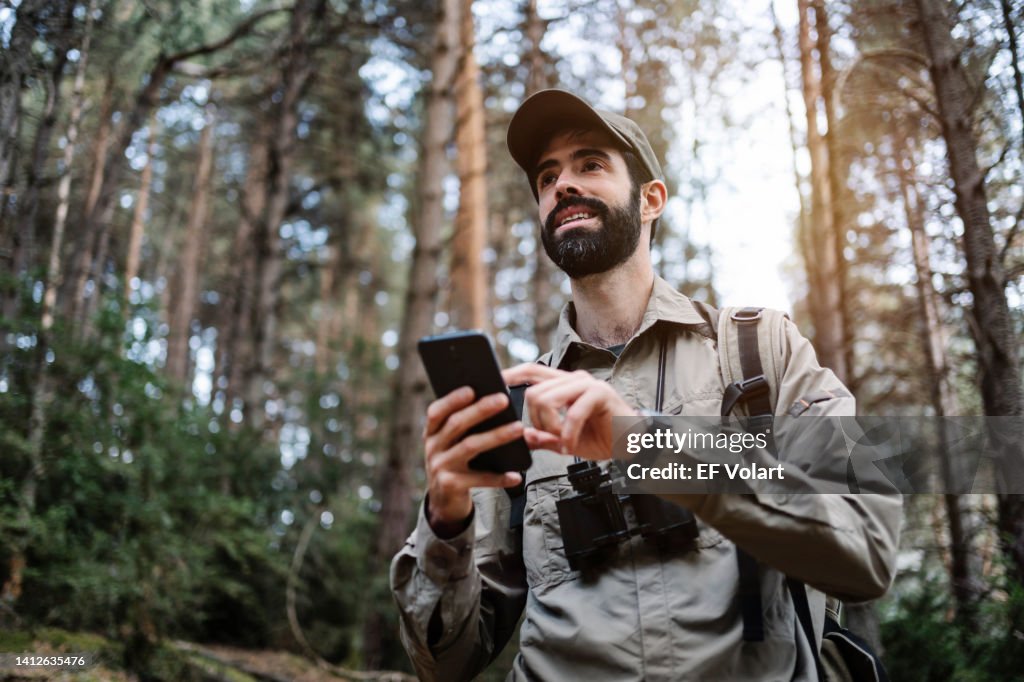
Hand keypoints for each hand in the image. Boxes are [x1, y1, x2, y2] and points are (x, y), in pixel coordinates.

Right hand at [423, 386, 523, 532]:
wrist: (444, 502)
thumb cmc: (457, 463)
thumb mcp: (453, 444)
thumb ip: (466, 427)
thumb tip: (496, 402)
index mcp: (432, 433)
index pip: (437, 411)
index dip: (452, 399)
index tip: (472, 388)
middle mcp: (432, 448)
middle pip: (456, 424)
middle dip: (480, 410)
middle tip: (503, 399)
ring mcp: (440, 467)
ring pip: (470, 446)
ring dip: (496, 436)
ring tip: (519, 428)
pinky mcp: (450, 486)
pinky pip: (479, 479)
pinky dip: (499, 477)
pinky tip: (516, 475)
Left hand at [501, 363, 638, 459]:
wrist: (632, 443)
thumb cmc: (602, 438)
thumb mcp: (566, 440)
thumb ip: (544, 437)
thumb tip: (523, 435)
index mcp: (563, 385)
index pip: (532, 371)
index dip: (512, 373)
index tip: (497, 381)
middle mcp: (573, 379)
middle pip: (534, 392)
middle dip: (536, 422)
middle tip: (551, 438)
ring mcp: (587, 384)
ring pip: (546, 400)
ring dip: (550, 428)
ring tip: (563, 441)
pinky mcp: (600, 394)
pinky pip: (571, 414)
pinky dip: (568, 434)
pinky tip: (572, 446)